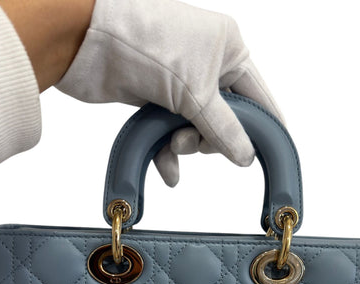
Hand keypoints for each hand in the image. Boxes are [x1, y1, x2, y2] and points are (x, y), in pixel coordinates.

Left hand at [55, 0, 283, 186]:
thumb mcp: (197, 91)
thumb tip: (246, 155)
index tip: (273, 151)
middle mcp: (206, 65)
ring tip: (172, 144)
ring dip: (184, 145)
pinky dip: (166, 153)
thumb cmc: (146, 42)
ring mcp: (179, 83)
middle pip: (226, 120)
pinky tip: (167, 169)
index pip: (257, 96)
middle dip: (210, 139)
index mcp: (228, 49)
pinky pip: (170, 134)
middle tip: (192, 140)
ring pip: (196, 131)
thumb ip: (224, 128)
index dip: (264, 125)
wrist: (87, 38)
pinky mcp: (154, 99)